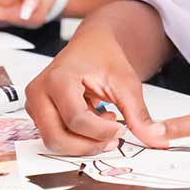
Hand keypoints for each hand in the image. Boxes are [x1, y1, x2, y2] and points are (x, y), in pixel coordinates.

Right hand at [26, 24, 167, 154]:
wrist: (92, 44)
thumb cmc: (104, 57)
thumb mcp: (126, 83)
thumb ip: (138, 113)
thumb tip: (155, 138)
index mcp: (58, 78)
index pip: (76, 118)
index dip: (101, 132)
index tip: (121, 129)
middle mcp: (39, 91)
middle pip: (57, 137)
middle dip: (88, 145)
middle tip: (113, 138)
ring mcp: (34, 103)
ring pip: (53, 141)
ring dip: (82, 143)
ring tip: (104, 124)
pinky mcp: (37, 112)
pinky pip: (54, 136)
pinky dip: (76, 137)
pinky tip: (93, 121)